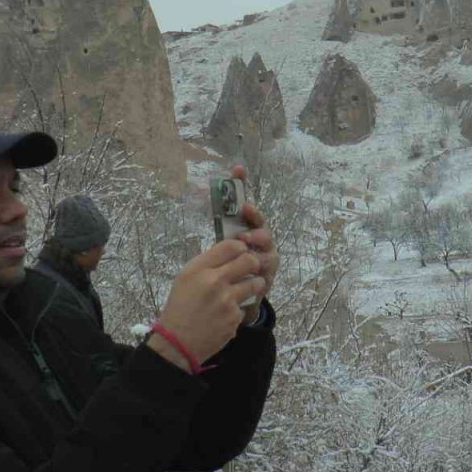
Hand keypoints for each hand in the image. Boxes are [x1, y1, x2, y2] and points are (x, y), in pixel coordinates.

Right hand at [150, 238, 264, 371]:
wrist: (177, 342)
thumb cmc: (180, 307)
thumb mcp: (185, 277)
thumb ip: (207, 264)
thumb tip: (231, 254)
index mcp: (199, 269)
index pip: (231, 246)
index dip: (240, 247)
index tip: (240, 253)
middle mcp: (215, 281)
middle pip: (249, 261)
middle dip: (253, 263)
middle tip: (250, 267)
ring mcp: (227, 300)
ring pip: (256, 283)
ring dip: (254, 284)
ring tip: (246, 288)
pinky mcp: (235, 317)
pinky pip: (245, 305)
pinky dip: (239, 308)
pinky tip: (226, 313)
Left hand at [229, 164, 279, 324]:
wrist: (232, 302)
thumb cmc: (225, 271)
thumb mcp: (217, 248)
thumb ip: (217, 225)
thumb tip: (203, 194)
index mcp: (245, 229)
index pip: (244, 205)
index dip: (242, 185)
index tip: (237, 169)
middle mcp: (259, 241)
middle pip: (261, 224)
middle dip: (255, 216)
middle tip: (245, 212)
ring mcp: (265, 258)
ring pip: (268, 245)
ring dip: (258, 240)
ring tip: (246, 242)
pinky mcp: (267, 277)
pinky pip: (268, 269)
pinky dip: (261, 266)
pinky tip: (254, 265)